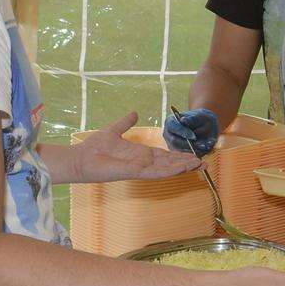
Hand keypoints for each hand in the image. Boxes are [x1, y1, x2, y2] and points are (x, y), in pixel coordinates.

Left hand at [74, 112, 199, 182]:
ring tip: (199, 166)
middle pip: (170, 163)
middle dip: (187, 164)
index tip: (194, 156)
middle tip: (205, 164)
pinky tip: (181, 169)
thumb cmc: (94, 147)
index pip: (165, 156)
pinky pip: (154, 172)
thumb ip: (125, 123)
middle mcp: (142, 162)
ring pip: (166, 169)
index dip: (179, 156)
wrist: (79, 158)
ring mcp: (139, 168)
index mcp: (140, 154)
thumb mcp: (113, 130)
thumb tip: (134, 113)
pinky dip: (168, 171)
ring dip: (182, 167)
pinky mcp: (133, 172)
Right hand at [163, 107, 219, 154]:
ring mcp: (172, 145)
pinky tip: (204, 150)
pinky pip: (187, 156)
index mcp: (170, 122)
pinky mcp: (179, 153)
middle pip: (175, 142)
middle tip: (201, 145)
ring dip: (194, 150)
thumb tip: (183, 120)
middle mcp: (169, 135)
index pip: (173, 127)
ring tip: (205, 147)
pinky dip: (197, 153)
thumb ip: (193, 118)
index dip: (183, 132)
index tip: (194, 137)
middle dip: (189, 144)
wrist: (204, 126)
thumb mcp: (200, 116)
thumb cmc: (201, 119)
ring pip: (181, 151)